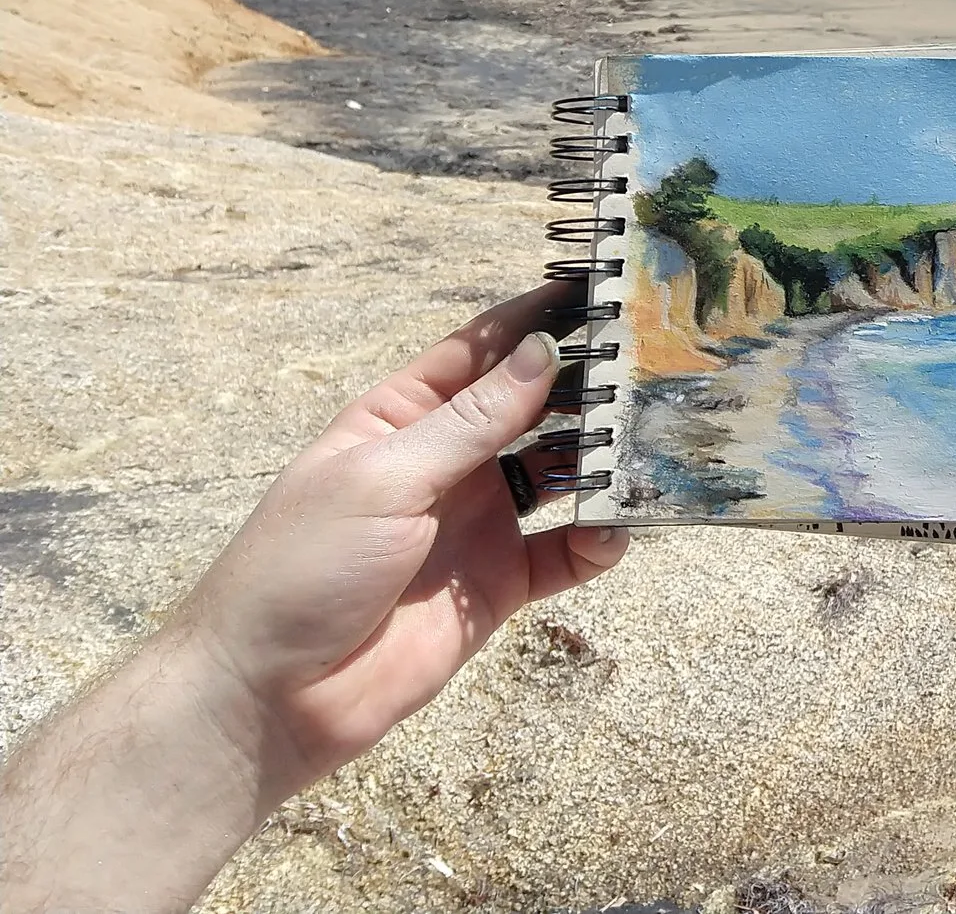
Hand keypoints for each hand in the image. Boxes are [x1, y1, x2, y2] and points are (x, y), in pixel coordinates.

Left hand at [1, 283, 631, 913]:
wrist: (269, 698)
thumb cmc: (302, 568)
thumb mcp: (382, 479)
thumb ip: (470, 421)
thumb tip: (545, 350)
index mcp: (404, 418)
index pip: (481, 351)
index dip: (537, 318)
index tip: (603, 287)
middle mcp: (449, 462)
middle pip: (534, 408)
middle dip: (588, 388)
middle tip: (655, 367)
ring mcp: (478, 522)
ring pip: (561, 475)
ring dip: (602, 461)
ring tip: (653, 446)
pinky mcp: (500, 585)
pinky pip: (565, 552)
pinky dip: (597, 540)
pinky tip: (614, 531)